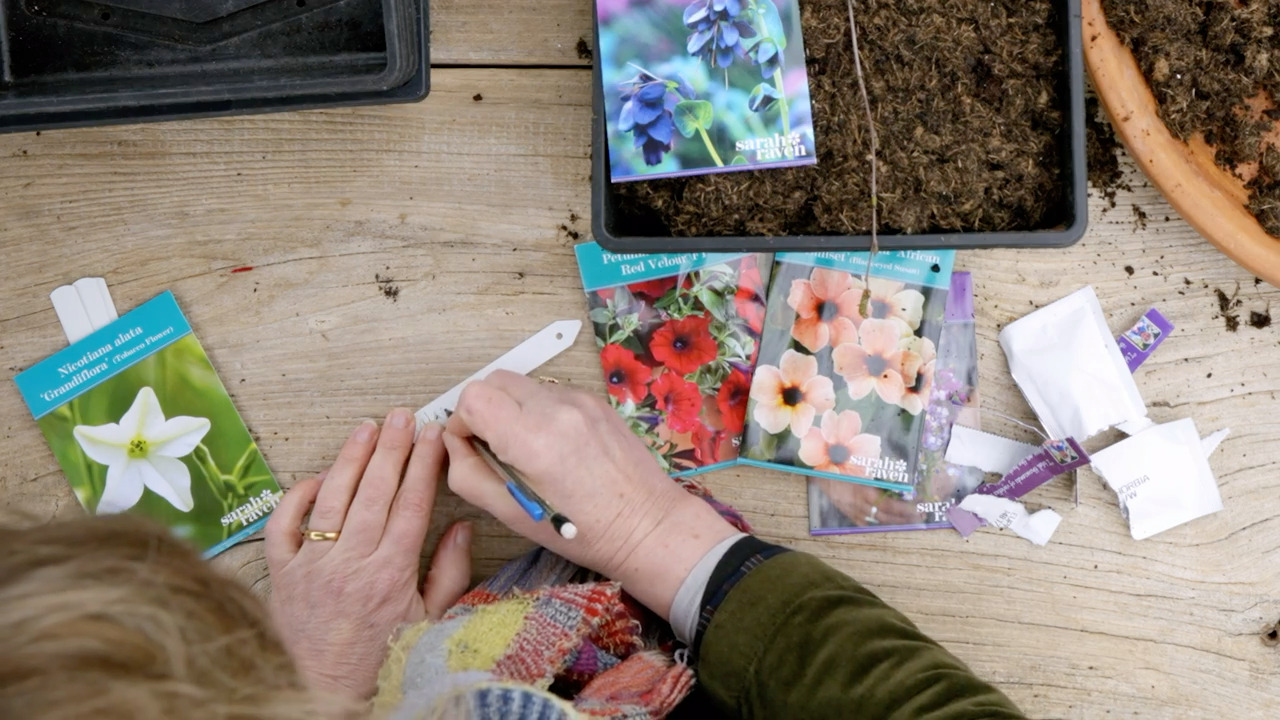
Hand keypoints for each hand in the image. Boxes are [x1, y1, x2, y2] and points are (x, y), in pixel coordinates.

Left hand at [265, 409, 472, 699]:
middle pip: (374, 491)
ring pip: (332, 498)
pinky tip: (317, 476)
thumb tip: (461, 529)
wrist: (325, 694)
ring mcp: (312, 566)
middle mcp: (349, 564)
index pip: (411, 503)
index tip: (433, 436)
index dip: (424, 464)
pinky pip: (285, 525)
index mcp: (390, 575)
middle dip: (392, 447)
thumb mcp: (432, 624)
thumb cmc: (383, 663)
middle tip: (403, 416)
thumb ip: (448, 574)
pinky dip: (298, 496)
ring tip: (366, 428)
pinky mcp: (282, 574)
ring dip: (351, 458)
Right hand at [442, 371, 738, 619]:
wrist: (645, 523)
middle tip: (494, 446)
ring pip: (523, 385)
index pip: (473, 397)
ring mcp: (579, 399)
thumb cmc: (579, 530)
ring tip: (528, 449)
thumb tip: (451, 443)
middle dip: (484, 409)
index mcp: (532, 440)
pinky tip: (556, 446)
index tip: (472, 447)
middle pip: (494, 380)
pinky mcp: (595, 399)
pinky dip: (540, 411)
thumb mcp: (510, 514)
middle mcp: (556, 409)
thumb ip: (468, 473)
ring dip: (513, 409)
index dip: (463, 422)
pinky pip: (550, 392)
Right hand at [812, 477, 923, 526]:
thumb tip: (896, 479)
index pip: (890, 504)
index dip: (905, 508)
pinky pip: (863, 521)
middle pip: (886, 515)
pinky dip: (875, 523)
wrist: (816, 471)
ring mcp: (852, 509)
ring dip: (894, 522)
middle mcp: (860, 503)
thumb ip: (875, 474)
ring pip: (877, 520)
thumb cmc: (838, 464)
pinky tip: (884, 523)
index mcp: (864, 491)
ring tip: (907, 522)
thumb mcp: (858, 466)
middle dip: (904, 518)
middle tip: (920, 518)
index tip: (919, 507)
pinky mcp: (846, 511)